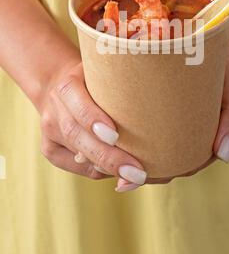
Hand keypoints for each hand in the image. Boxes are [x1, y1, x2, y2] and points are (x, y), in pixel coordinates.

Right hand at [39, 57, 146, 191]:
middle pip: (77, 135)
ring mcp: (50, 129)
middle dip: (108, 156)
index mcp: (67, 86)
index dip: (93, 120)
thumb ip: (121, 89)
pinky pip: (76, 166)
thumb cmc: (96, 81)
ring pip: (78, 154)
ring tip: (134, 178)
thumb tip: (155, 116)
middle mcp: (55, 107)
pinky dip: (99, 171)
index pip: (77, 104)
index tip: (115, 135)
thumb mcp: (105, 75)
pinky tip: (120, 177)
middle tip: (137, 172)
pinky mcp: (49, 148)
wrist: (59, 85)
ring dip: (108, 168)